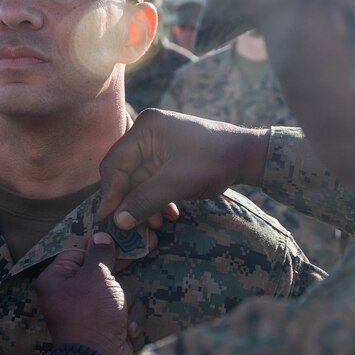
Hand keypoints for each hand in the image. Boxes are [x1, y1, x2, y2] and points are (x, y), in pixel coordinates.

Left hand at [36, 233, 139, 354]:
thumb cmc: (92, 313)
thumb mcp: (96, 276)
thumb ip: (101, 253)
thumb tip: (101, 235)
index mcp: (55, 279)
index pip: (77, 252)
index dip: (98, 248)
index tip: (118, 241)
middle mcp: (68, 294)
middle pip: (100, 271)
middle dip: (117, 276)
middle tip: (135, 261)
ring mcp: (89, 311)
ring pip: (118, 289)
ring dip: (126, 301)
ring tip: (121, 314)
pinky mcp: (107, 324)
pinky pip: (124, 308)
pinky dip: (129, 317)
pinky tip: (127, 330)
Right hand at [98, 109, 271, 229]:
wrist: (247, 155)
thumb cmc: (212, 162)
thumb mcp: (176, 183)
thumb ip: (144, 201)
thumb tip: (118, 222)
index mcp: (145, 129)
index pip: (115, 163)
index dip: (110, 192)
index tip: (107, 218)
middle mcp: (146, 132)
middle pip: (124, 171)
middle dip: (128, 200)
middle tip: (129, 225)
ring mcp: (157, 144)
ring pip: (138, 179)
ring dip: (143, 202)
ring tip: (155, 224)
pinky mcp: (167, 156)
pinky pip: (152, 179)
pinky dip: (155, 197)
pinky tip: (167, 215)